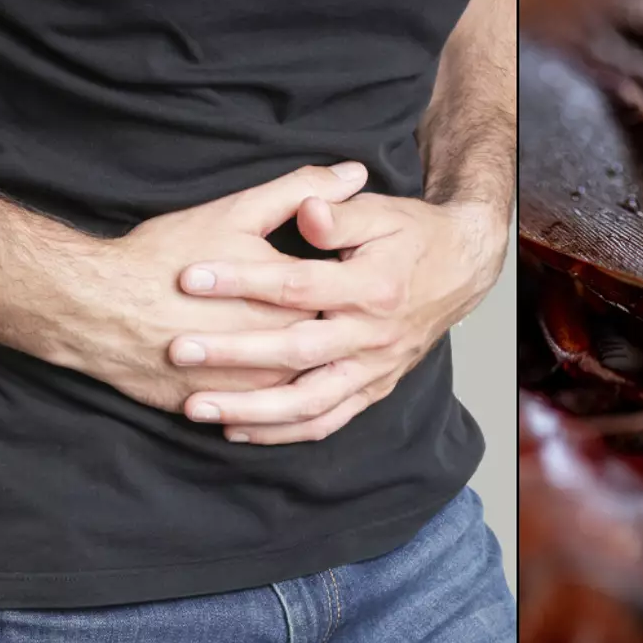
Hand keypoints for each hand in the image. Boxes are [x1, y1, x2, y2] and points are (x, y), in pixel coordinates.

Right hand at [51, 163, 369, 411]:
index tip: (369, 281)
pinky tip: (287, 390)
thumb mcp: (239, 212)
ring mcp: (250, 387)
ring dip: (320, 376)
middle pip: (332, 348)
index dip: (363, 290)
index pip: (349, 299)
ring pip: (305, 389)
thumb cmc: (167, 255)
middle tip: (360, 323)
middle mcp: (279, 350)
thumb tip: (356, 172)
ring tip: (330, 358)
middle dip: (349, 336)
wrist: (95, 306)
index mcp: (293, 299)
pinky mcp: (221, 408)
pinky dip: (281, 409)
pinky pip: (265, 419)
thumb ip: (303, 191)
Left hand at [170, 193, 508, 443]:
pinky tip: (237, 429)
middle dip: (231, 353)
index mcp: (373, 286)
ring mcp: (373, 368)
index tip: (190, 276)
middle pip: (294, 351)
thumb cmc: (414, 236)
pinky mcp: (373, 388)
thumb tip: (306, 211)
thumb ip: (340, 214)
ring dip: (249, 410)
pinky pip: (325, 421)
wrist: (464, 269)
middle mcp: (374, 335)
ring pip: (307, 402)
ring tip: (195, 407)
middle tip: (178, 349)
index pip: (296, 286)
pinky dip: (281, 432)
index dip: (241, 280)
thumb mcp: (382, 211)